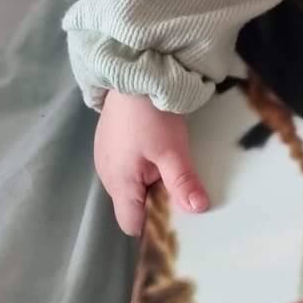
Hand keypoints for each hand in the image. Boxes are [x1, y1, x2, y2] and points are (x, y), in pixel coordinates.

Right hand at [95, 89, 209, 235]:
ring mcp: (104, 159)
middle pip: (130, 206)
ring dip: (148, 183)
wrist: (133, 76)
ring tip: (169, 168)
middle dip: (154, 203)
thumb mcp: (172, 151)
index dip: (152, 226)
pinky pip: (125, 168)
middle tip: (179, 189)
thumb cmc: (151, 115)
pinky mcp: (109, 144)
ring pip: (129, 186)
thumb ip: (182, 182)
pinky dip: (140, 167)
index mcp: (118, 182)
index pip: (131, 223)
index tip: (175, 217)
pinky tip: (155, 152)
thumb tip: (198, 209)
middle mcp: (106, 175)